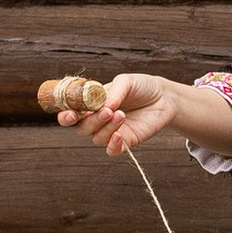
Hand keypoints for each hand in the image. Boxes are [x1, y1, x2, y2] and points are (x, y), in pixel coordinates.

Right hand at [63, 72, 184, 156]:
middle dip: (91, 121)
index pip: (73, 112)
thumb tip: (104, 105)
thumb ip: (114, 92)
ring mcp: (111, 132)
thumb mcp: (126, 82)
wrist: (164, 97)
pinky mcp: (125, 142)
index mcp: (92, 103)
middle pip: (82, 128)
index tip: (71, 114)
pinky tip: (119, 135)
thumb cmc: (142, 87)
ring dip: (106, 128)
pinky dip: (113, 145)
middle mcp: (98, 120)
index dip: (67, 115)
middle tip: (107, 111)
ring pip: (97, 138)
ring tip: (121, 114)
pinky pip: (112, 150)